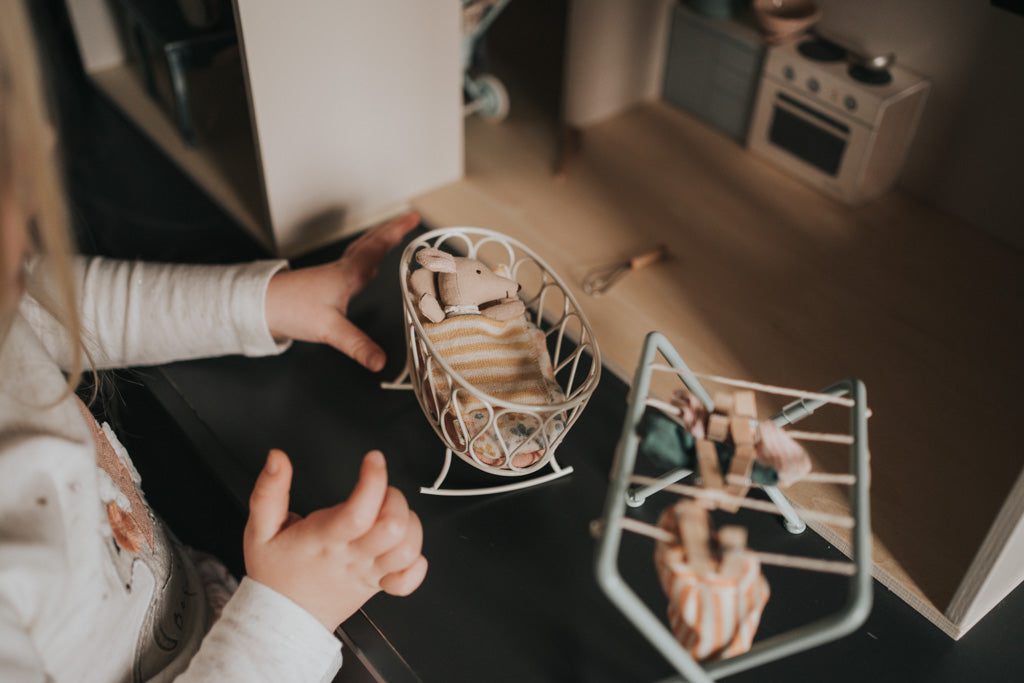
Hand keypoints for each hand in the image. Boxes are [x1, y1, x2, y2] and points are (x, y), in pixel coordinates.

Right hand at [244, 449, 427, 631]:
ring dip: (409, 525)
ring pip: (407, 550)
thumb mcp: (259, 530)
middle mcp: (351, 557)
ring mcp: (368, 573)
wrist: (282, 620)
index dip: (373, 481)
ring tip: (391, 514)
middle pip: (392, 529)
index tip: (373, 460)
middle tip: (381, 490)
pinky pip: (410, 579)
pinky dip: (416, 562)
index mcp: (324, 540)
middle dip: (395, 499)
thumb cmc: (274, 573)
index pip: (358, 512)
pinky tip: (402, 548)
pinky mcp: (378, 585)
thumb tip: (277, 459)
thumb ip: (268, 491)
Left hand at [265, 212, 419, 370]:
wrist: (260, 306)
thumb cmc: (291, 310)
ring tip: (394, 237)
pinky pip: (354, 263)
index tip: (412, 218)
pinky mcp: (326, 283)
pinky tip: (368, 268)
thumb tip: (380, 361)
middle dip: (391, 230)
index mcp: (348, 274)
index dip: (397, 232)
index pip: (378, 247)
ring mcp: (333, 275)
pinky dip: (367, 258)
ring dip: (379, 242)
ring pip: (362, 251)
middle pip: (371, 243)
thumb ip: (357, 345)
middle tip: (408, 221)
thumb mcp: (329, 330)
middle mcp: (343, 270)